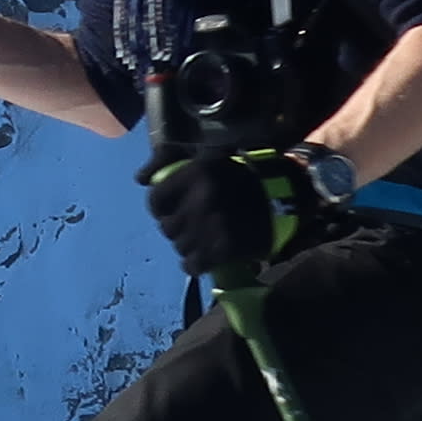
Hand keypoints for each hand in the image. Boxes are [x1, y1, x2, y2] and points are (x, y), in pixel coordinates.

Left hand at [143, 143, 315, 285]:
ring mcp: (213, 226)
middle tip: (193, 224)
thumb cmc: (237, 173)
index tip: (173, 208)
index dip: (161, 207)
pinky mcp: (225, 249)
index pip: (156, 200)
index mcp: (196, 172)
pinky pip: (193, 265)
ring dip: (188, 245)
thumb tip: (139, 179)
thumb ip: (167, 159)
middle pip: (166, 227)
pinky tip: (206, 256)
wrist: (282, 197)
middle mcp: (202, 199)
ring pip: (180, 247)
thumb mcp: (204, 155)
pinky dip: (196, 264)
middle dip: (177, 227)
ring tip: (203, 238)